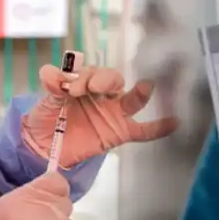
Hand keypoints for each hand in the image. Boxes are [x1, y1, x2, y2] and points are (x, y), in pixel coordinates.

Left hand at [22, 64, 179, 168]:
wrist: (44, 148)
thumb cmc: (47, 119)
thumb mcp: (45, 103)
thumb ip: (52, 88)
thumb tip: (49, 72)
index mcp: (84, 82)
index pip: (89, 72)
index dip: (82, 76)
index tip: (69, 88)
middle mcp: (102, 93)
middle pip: (112, 79)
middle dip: (105, 80)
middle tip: (92, 88)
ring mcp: (114, 112)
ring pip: (131, 100)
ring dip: (139, 94)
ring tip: (146, 87)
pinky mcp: (120, 132)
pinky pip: (143, 131)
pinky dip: (159, 128)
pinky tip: (174, 122)